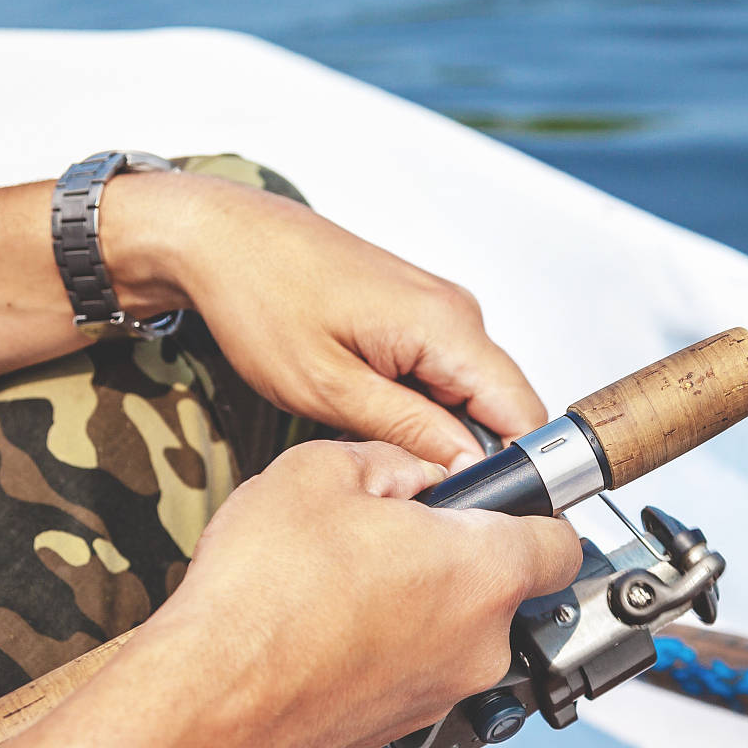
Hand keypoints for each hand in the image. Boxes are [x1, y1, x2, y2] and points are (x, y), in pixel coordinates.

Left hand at [105, 173, 547, 469]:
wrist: (223, 238)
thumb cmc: (261, 294)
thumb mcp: (329, 386)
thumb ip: (410, 430)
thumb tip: (469, 467)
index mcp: (445, 326)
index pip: (524, 414)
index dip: (516, 469)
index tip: (480, 508)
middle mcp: (456, 313)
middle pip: (502, 409)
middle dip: (471, 456)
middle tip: (412, 487)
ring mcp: (440, 312)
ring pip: (471, 396)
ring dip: (440, 431)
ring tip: (378, 441)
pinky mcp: (418, 317)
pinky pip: (444, 376)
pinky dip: (420, 406)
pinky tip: (372, 412)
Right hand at [147, 440, 581, 747]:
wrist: (208, 697)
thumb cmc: (263, 594)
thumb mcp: (322, 471)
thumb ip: (390, 460)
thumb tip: (409, 472)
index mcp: (484, 572)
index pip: (562, 542)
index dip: (536, 513)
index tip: (507, 501)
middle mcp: (480, 643)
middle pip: (503, 587)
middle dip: (458, 555)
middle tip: (392, 532)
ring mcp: (442, 694)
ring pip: (454, 631)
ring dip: (418, 604)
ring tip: (344, 583)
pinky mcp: (399, 727)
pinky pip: (413, 672)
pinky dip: (386, 649)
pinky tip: (328, 628)